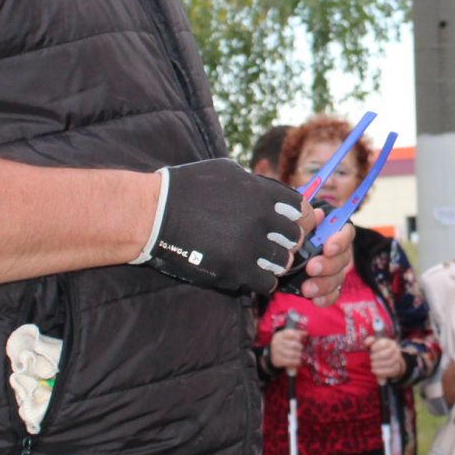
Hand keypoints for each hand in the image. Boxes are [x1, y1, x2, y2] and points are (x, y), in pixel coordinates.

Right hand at [135, 158, 304, 295]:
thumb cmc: (185, 188)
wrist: (154, 215)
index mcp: (260, 192)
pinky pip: (266, 282)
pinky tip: (253, 275)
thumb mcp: (226, 172)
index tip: (293, 224)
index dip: (300, 218)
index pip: (300, 208)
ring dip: (275, 263)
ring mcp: (249, 246)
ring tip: (262, 261)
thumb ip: (254, 183)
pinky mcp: (235, 270)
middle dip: (288, 242)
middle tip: (277, 245)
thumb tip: (274, 192)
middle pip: (295, 237)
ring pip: (283, 262)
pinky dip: (263, 280)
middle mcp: (261, 218)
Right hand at [270, 327, 307, 373]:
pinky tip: (298, 361)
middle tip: (301, 348)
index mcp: (279, 335)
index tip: (301, 339)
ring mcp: (275, 352)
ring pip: (292, 354)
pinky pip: (289, 361)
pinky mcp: (277, 360)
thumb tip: (306, 333)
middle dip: (300, 347)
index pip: (291, 333)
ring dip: (299, 355)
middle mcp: (276, 343)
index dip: (298, 336)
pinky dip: (296, 361)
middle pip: (293, 345)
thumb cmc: (284, 343)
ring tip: (300, 355)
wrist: (273, 354)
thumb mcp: (289, 336)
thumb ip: (298, 333)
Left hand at [296, 216, 354, 306]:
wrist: (280, 244)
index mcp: (335, 230)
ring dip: (324, 284)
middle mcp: (338, 251)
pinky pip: (332, 294)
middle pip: (343, 259)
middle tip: (311, 268)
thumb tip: (316, 214)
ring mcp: (333, 270)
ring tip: (307, 288)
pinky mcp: (325, 285)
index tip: (327, 247)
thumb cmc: (292, 225)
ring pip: (337, 278)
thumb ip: (307, 216)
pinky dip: (325, 299)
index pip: (347, 233)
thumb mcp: (296, 217)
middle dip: (328, 265)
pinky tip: (315, 301)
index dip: (340, 241)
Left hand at [368, 336, 403, 381]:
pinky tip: (374, 370)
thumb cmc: (378, 350)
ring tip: (372, 364)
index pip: (385, 343)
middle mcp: (395, 350)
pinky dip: (381, 371)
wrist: (388, 359)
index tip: (371, 349)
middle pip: (388, 353)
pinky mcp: (396, 368)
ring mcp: (397, 359)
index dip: (377, 346)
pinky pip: (390, 371)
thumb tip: (367, 343)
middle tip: (370, 358)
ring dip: (379, 364)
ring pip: (390, 362)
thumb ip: (369, 341)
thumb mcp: (373, 344)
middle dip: (378, 356)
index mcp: (389, 343)